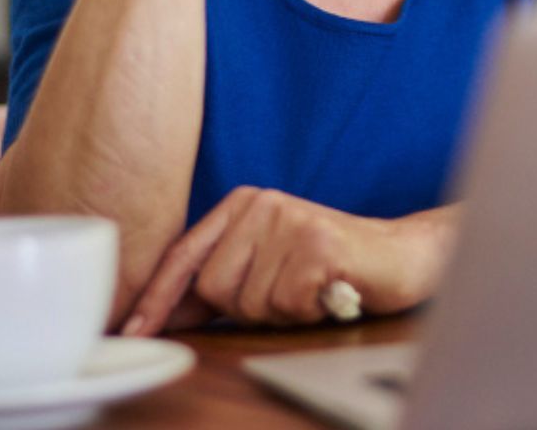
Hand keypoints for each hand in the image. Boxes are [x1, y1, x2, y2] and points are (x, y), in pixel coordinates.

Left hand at [121, 189, 452, 335]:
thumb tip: (162, 313)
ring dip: (282, 312)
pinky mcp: (318, 244)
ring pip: (251, 303)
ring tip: (310, 290)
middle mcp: (262, 204)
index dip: (158, 298)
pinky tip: (327, 292)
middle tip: (288, 293)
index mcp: (241, 205)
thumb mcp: (265, 266)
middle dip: (247, 309)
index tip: (134, 332)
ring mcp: (290, 220)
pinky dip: (308, 311)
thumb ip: (217, 284)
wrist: (402, 255)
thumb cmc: (330, 266)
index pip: (185, 255)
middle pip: (215, 287)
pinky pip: (287, 305)